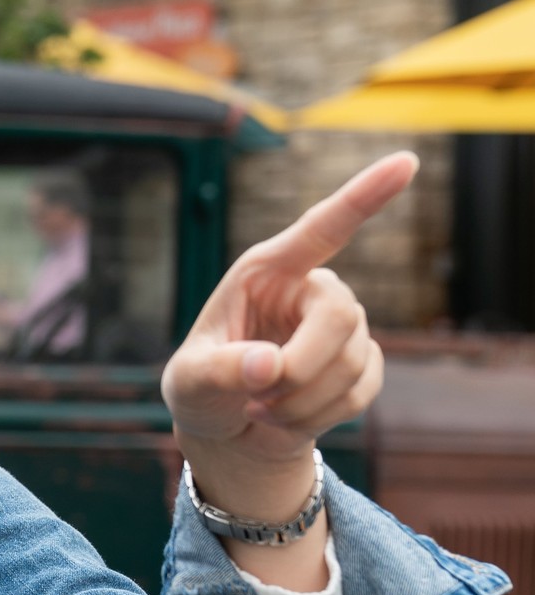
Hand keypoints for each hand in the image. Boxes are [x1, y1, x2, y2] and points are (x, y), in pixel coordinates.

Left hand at [163, 152, 415, 469]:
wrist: (225, 433)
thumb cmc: (200, 390)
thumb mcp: (189, 382)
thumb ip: (221, 370)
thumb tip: (270, 366)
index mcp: (266, 272)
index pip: (321, 228)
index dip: (363, 196)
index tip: (406, 162)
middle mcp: (309, 289)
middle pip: (340, 314)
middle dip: (303, 367)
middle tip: (260, 397)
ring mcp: (340, 326)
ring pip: (351, 361)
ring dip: (302, 401)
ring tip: (259, 409)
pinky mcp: (360, 363)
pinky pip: (363, 390)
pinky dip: (321, 416)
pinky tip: (284, 417)